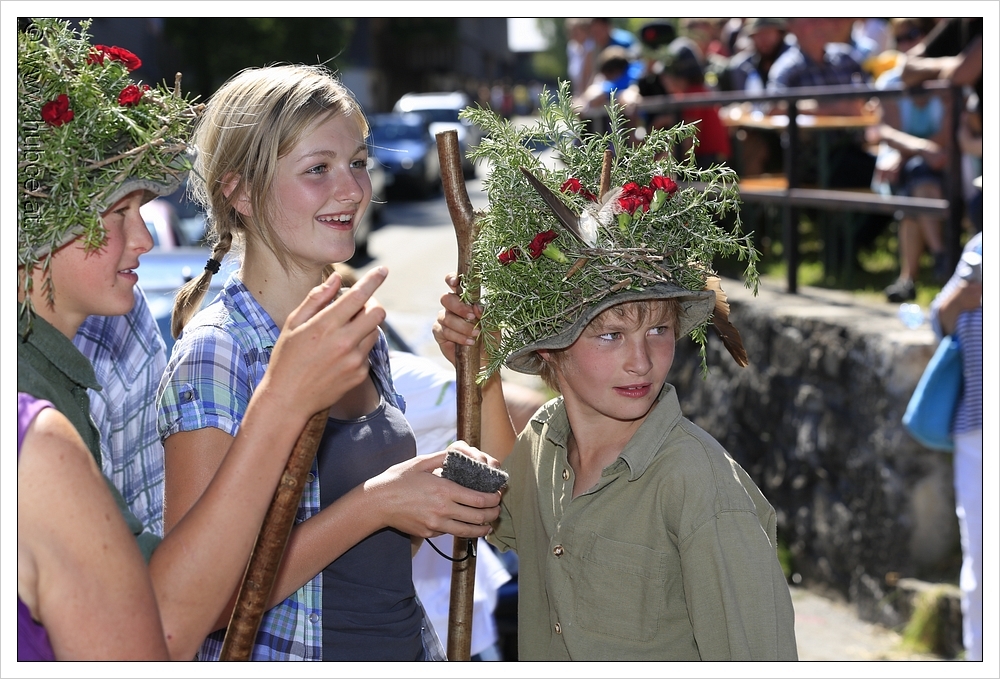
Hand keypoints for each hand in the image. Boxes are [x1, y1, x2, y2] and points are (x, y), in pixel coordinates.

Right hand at [265, 267, 387, 417]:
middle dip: (372, 304)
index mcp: (325, 326)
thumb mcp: (294, 323)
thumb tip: (337, 278)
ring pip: (375, 332)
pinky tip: (340, 354)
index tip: (383, 270)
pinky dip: (360, 346)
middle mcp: (344, 342)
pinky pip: (368, 352)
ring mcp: (354, 360)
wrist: (289, 399)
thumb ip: (316, 298)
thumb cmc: (286, 358)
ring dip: (366, 325)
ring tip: (345, 331)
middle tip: (359, 305)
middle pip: (378, 313)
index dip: (373, 280)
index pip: (358, 297)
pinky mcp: (360, 374)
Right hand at [363, 441, 501, 538]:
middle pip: (478, 517)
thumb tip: (462, 452)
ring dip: (482, 528)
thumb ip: (444, 457)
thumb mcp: (421, 462)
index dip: (493, 499)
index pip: (479, 499)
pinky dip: (460, 529)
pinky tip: (464, 523)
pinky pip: (450, 532)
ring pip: (467, 531)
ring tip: (488, 524)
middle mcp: (442, 510)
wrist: (376, 502)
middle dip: (492, 514)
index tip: (498, 495)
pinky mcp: (428, 533)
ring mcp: (435, 525)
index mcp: (444, 490)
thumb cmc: (398, 479)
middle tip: (497, 510)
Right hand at [432, 272, 481, 366]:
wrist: (484, 360)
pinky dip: (458, 336)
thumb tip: (477, 306)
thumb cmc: (489, 338)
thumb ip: (486, 313)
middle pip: (446, 299)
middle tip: (473, 317)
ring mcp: (444, 319)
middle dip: (459, 307)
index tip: (455, 282)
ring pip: (446, 317)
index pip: (454, 283)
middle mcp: (452, 307)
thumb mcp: (493, 324)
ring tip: (475, 335)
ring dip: (462, 326)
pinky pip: (444, 331)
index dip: (451, 279)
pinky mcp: (439, 333)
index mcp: (465, 299)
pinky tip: (468, 342)